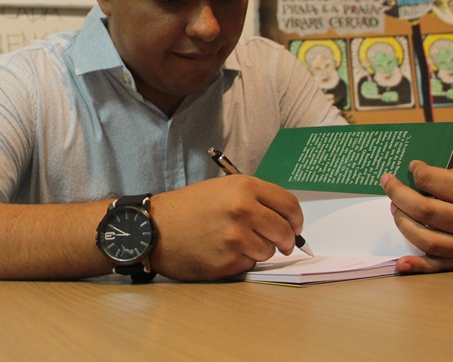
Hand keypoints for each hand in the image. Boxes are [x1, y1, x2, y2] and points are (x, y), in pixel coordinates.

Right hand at [149, 175, 303, 280]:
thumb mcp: (222, 189)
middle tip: (280, 243)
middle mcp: (244, 210)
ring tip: (236, 242)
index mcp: (244, 187)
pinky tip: (223, 252)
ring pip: (269, 250)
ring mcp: (237, 237)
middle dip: (286, 240)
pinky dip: (242, 261)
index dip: (296, 219)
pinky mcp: (229, 260)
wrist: (155, 227)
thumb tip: (285, 219)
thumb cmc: (187, 208)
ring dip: (260, 250)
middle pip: (285, 231)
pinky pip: (251, 264)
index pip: (289, 204)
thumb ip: (254, 199)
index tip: (295, 226)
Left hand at [380, 160, 452, 272]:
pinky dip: (417, 265)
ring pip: (426, 238)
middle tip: (388, 184)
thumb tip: (413, 176)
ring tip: (395, 208)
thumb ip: (447, 179)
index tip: (410, 167)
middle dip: (399, 194)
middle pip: (425, 210)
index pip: (435, 181)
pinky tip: (401, 263)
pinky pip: (438, 267)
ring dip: (402, 222)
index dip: (417, 172)